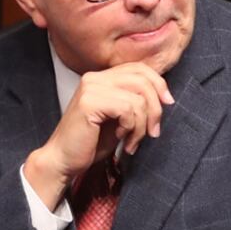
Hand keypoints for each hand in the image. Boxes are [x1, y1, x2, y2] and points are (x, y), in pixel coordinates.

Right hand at [24, 63, 173, 208]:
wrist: (64, 161)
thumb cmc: (90, 143)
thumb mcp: (119, 118)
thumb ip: (134, 101)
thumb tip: (163, 95)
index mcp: (101, 78)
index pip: (139, 68)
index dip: (159, 84)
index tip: (167, 103)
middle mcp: (94, 78)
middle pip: (143, 80)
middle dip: (155, 109)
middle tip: (153, 131)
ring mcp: (91, 88)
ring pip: (138, 98)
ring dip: (141, 125)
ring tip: (132, 141)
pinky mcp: (89, 103)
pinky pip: (127, 109)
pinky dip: (131, 128)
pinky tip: (121, 139)